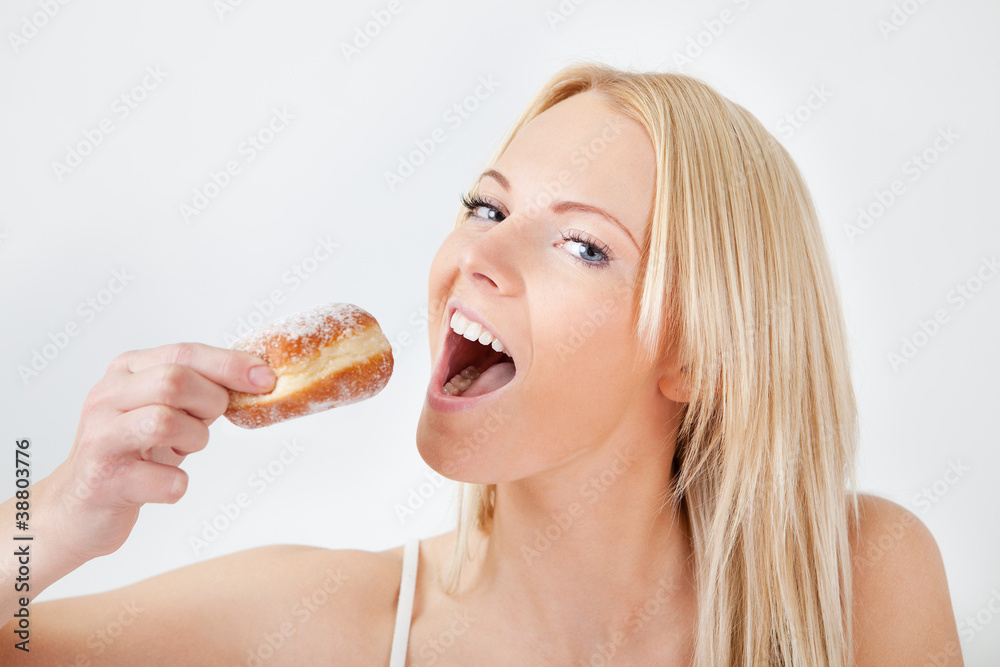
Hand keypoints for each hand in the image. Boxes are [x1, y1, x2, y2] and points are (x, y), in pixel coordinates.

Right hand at [43, 342, 275, 564]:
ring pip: (165, 421)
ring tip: (183, 449)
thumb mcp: (163, 408)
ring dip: (194, 440)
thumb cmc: (133, 452)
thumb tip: (257, 377)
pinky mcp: (104, 480)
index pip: (184, 352)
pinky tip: (166, 483)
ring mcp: (101, 438)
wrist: (79, 507)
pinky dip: (178, 484)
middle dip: (210, 402)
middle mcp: (106, 397)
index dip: (230, 364)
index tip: (266, 378)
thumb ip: (198, 388)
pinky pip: (164, 480)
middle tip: (208, 420)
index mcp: (126, 371)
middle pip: (174, 381)